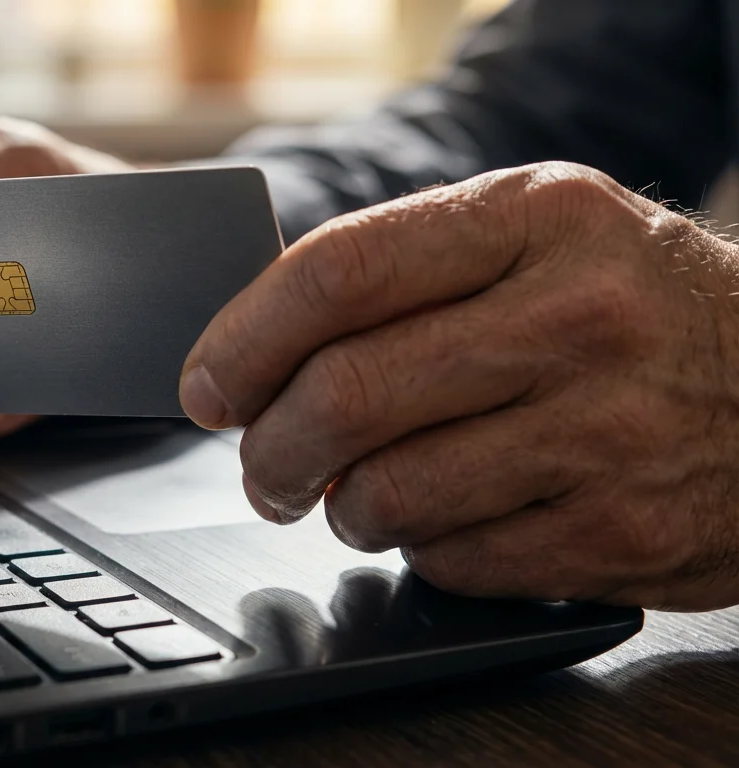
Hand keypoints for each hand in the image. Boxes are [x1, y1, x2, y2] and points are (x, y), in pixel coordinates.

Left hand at [181, 161, 738, 610]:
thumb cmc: (633, 306)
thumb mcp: (537, 238)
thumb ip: (407, 272)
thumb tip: (255, 351)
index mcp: (537, 218)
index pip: (341, 272)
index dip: (244, 338)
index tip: (206, 385)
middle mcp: (578, 317)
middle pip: (346, 394)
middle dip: (270, 448)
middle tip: (262, 468)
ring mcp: (608, 431)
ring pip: (388, 493)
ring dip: (344, 508)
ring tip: (360, 493)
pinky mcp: (622, 531)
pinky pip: (454, 561)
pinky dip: (422, 550)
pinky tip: (447, 520)